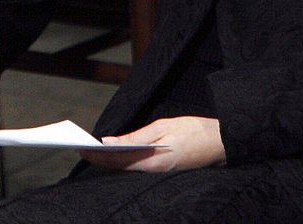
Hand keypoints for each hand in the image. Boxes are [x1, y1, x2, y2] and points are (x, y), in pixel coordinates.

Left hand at [79, 116, 225, 172]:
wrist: (223, 143)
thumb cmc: (193, 131)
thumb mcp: (161, 127)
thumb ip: (134, 138)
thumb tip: (109, 142)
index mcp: (153, 163)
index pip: (117, 162)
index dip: (96, 156)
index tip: (80, 148)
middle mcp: (155, 173)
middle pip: (120, 168)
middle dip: (99, 159)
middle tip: (80, 148)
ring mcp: (160, 175)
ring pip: (128, 170)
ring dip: (110, 161)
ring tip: (92, 149)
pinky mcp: (164, 173)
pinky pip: (138, 169)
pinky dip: (124, 161)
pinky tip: (114, 154)